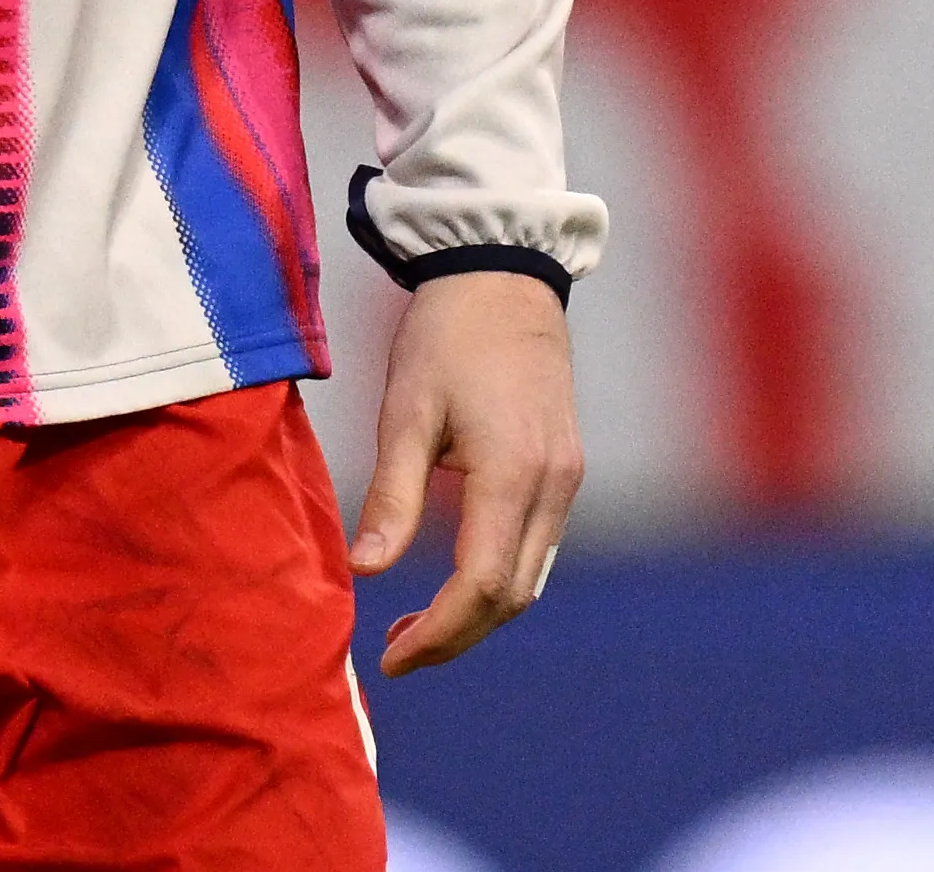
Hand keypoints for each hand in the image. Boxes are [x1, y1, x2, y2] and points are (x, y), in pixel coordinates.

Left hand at [347, 268, 586, 675]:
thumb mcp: (407, 412)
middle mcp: (553, 484)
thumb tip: (367, 570)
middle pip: (512, 597)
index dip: (436, 635)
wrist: (503, 274)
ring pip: (531, 578)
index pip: (480, 587)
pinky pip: (539, 546)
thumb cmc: (447, 337)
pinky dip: (499, 579)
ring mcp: (567, 476)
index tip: (388, 658)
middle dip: (455, 636)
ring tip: (416, 623)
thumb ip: (392, 496)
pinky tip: (456, 576)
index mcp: (513, 473)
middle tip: (395, 650)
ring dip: (478, 613)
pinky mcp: (566, 466)